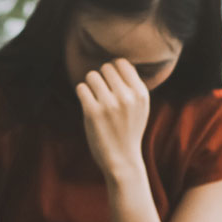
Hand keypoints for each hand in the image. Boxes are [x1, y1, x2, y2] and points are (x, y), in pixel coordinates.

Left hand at [75, 58, 150, 179]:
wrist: (122, 159)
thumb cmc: (129, 130)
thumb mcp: (140, 107)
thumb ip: (133, 87)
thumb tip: (117, 63)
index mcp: (140, 93)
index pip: (122, 63)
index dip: (113, 69)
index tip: (110, 81)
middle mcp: (126, 96)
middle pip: (105, 68)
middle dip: (101, 77)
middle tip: (101, 91)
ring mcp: (109, 104)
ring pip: (91, 76)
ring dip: (89, 84)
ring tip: (94, 96)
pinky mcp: (92, 112)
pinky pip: (81, 88)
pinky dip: (82, 93)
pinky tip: (87, 102)